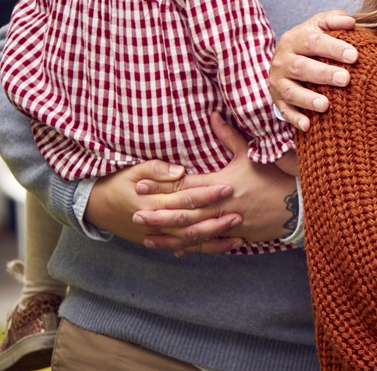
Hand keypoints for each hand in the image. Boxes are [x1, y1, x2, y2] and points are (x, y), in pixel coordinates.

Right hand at [85, 159, 237, 247]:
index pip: (185, 198)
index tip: (228, 187)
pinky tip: (224, 247)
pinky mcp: (159, 240)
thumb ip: (157, 169)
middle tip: (240, 214)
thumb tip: (181, 170)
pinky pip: (184, 247)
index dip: (207, 193)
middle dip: (216, 220)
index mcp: (153, 202)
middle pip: (191, 222)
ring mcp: (158, 234)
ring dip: (215, 239)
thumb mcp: (133, 170)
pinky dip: (204, 248)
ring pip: (190, 240)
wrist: (94, 206)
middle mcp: (157, 222)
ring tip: (239, 235)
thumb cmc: (116, 182)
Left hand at [132, 113, 297, 252]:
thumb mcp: (251, 153)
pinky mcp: (235, 235)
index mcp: (223, 183)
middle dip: (158, 212)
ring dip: (168, 234)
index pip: (186, 185)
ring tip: (146, 235)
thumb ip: (228, 136)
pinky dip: (191, 246)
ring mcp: (227, 222)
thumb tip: (212, 115)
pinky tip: (175, 249)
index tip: (141, 184)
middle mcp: (221, 205)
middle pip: (184, 211)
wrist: (298, 202)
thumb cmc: (275, 175)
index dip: (162, 185)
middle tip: (135, 213)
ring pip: (192, 231)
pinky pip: (209, 243)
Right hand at [269, 10, 357, 130]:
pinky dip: (295, 119)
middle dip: (324, 74)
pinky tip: (308, 126)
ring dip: (308, 99)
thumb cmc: (312, 42)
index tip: (354, 55)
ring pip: (291, 91)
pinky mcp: (277, 100)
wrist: (287, 58)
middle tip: (346, 79)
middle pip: (301, 67)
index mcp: (294, 38)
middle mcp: (283, 60)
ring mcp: (278, 81)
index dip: (333, 47)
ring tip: (326, 105)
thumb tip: (351, 22)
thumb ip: (335, 20)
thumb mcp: (320, 26)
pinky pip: (285, 111)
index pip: (312, 40)